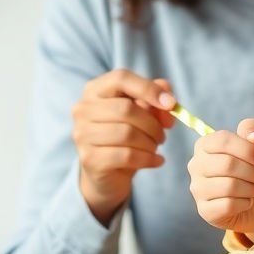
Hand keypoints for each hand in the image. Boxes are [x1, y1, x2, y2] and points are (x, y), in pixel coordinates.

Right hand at [72, 69, 175, 224]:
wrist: (107, 175)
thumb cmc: (125, 138)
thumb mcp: (143, 113)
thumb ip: (155, 98)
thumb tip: (168, 97)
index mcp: (95, 90)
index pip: (121, 78)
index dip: (148, 88)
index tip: (171, 104)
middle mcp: (83, 109)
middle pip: (126, 109)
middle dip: (153, 124)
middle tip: (162, 136)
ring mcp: (82, 135)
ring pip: (127, 133)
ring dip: (150, 143)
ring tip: (155, 148)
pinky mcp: (90, 159)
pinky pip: (127, 155)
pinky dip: (148, 158)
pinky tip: (156, 161)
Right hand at [187, 118, 253, 239]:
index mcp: (206, 144)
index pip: (223, 140)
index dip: (249, 150)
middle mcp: (196, 165)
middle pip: (227, 164)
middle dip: (253, 172)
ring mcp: (197, 189)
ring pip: (229, 186)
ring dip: (250, 189)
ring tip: (253, 189)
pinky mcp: (204, 210)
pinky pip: (228, 205)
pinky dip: (245, 203)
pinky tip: (246, 202)